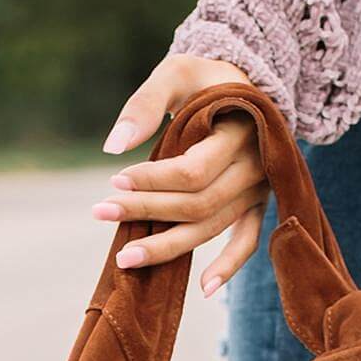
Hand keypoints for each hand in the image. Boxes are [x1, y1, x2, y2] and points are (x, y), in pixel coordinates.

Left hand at [95, 53, 267, 298]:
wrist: (248, 86)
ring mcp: (259, 189)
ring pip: (212, 227)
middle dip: (148, 212)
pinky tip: (203, 288)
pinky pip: (248, 241)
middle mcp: (254, 166)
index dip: (152, 180)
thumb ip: (145, 103)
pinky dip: (229, 266)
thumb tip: (113, 147)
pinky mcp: (258, 204)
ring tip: (126, 259)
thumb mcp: (177, 72)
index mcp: (240, 130)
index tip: (114, 179)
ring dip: (170, 247)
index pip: (193, 170)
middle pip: (198, 204)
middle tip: (102, 213)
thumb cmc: (206, 79)